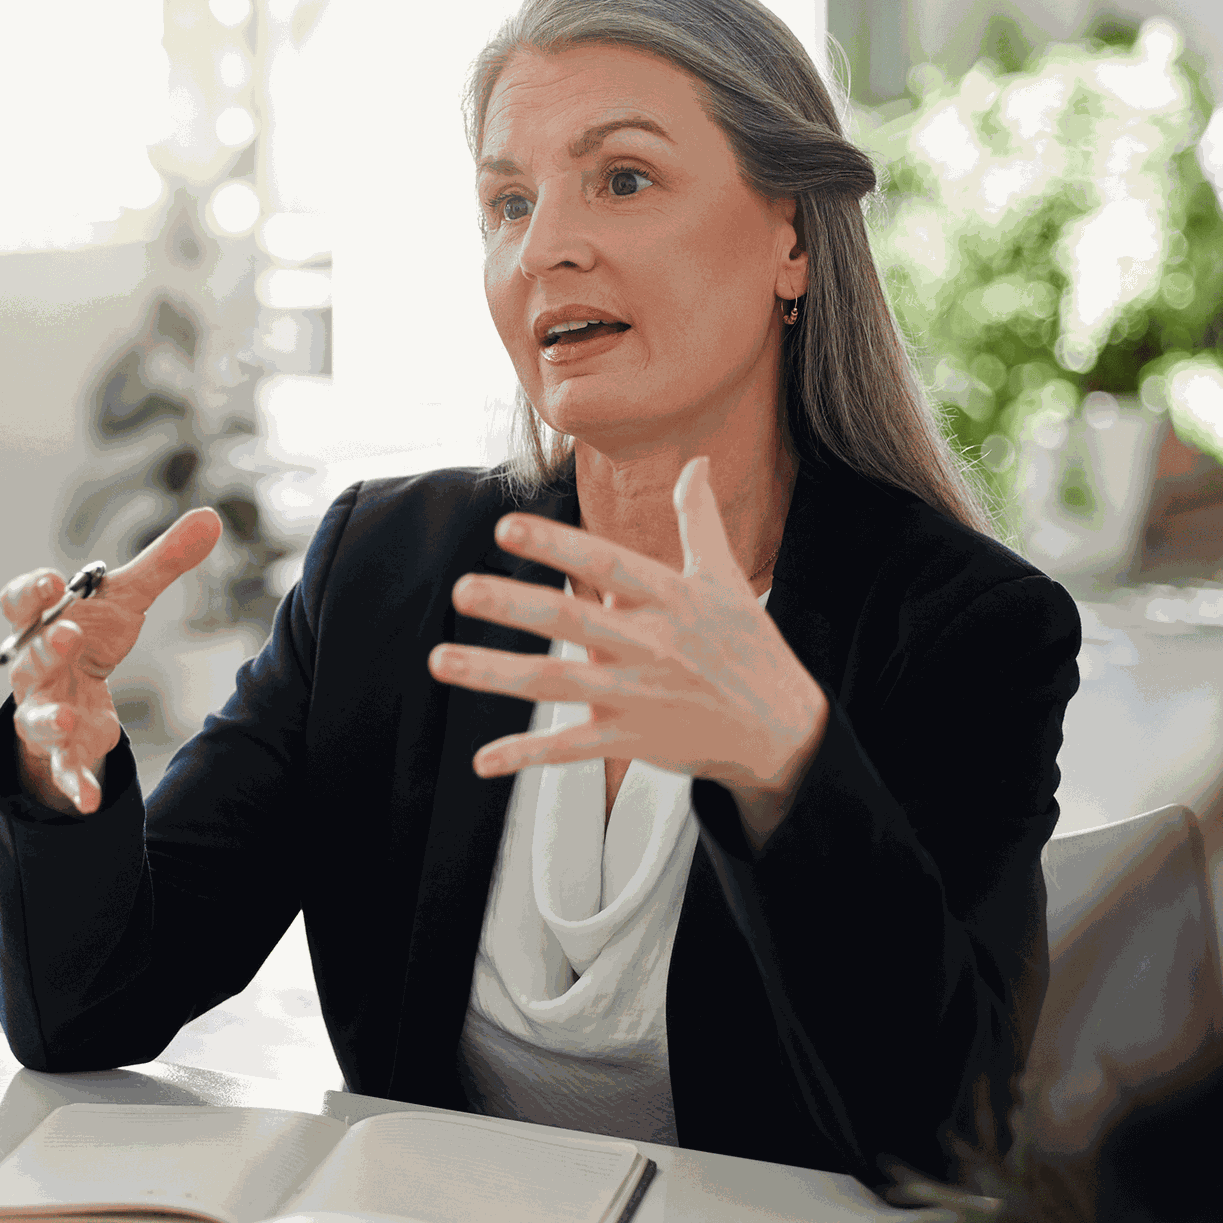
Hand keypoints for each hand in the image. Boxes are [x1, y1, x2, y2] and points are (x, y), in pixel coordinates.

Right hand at [0, 509, 222, 814]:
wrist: (75, 699)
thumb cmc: (91, 640)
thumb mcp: (126, 602)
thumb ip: (161, 564)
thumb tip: (211, 518)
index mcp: (43, 623)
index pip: (21, 605)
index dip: (31, 593)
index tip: (52, 582)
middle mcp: (34, 668)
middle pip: (29, 658)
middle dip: (46, 646)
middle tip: (68, 633)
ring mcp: (44, 712)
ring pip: (36, 716)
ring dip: (49, 718)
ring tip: (70, 718)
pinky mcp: (62, 753)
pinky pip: (63, 771)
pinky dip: (75, 786)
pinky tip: (91, 804)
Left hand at [427, 456, 827, 848]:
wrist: (782, 731)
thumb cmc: (748, 647)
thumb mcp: (726, 579)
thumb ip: (698, 520)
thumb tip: (697, 461)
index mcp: (671, 600)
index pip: (607, 565)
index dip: (558, 545)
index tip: (506, 527)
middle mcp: (650, 646)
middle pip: (573, 622)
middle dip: (516, 605)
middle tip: (462, 589)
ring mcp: (637, 697)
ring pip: (556, 684)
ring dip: (495, 675)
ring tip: (440, 660)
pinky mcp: (630, 741)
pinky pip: (570, 750)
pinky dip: (526, 755)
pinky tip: (481, 761)